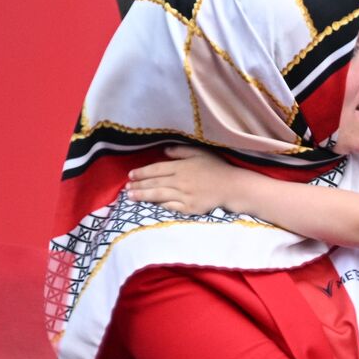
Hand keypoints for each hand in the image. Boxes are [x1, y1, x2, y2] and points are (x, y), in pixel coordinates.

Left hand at [125, 145, 239, 214]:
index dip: (141, 172)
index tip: (131, 175)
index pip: (156, 169)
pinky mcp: (189, 208)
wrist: (233, 187)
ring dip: (143, 196)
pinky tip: (152, 204)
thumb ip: (180, 151)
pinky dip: (160, 205)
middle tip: (126, 188)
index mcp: (181, 167)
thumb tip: (163, 152)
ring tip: (131, 197)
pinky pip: (171, 206)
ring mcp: (184, 196)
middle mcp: (180, 181)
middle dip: (138, 185)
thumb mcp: (200, 153)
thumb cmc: (217, 168)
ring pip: (158, 195)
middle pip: (154, 183)